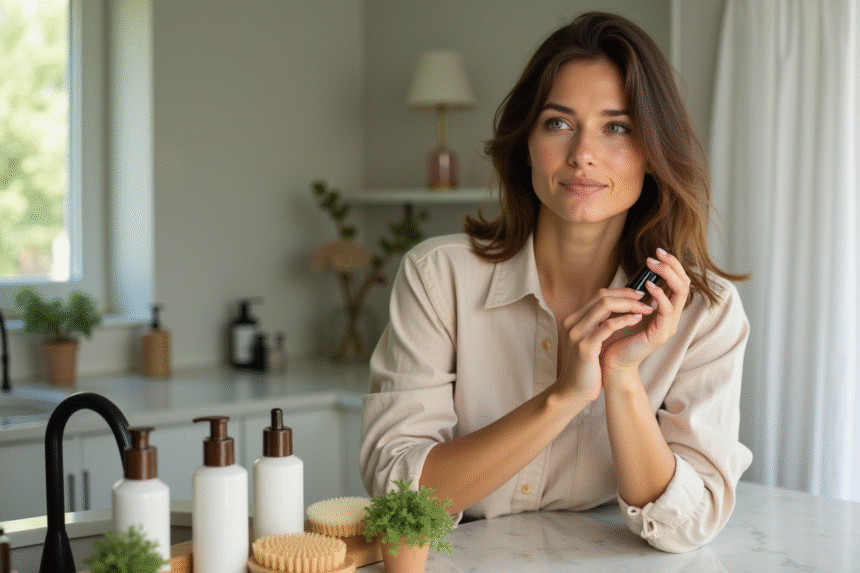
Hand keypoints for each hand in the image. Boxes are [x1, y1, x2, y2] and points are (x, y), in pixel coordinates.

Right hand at [554, 287, 654, 403]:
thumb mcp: (589, 342)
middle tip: (645, 299)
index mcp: (574, 320)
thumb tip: (618, 312)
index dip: (621, 292)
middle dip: (627, 294)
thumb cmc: (586, 368)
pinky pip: (608, 326)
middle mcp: (573, 322)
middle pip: (602, 296)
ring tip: (645, 309)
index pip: (599, 295)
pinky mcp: (585, 346)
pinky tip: (637, 320)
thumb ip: (597, 326)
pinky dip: (625, 320)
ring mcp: (578, 333)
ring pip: (605, 305)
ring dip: (629, 304)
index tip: (638, 295)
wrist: (573, 391)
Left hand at [601, 248, 690, 378]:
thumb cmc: (615, 336)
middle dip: (672, 265)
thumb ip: (635, 296)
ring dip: (667, 275)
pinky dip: (659, 295)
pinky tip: (648, 286)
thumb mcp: (626, 310)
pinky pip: (667, 310)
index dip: (671, 265)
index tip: (657, 251)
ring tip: (653, 264)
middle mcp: (671, 317)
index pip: (677, 282)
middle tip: (657, 253)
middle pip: (684, 284)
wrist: (610, 363)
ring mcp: (668, 326)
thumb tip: (637, 276)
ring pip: (680, 293)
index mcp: (665, 311)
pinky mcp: (661, 335)